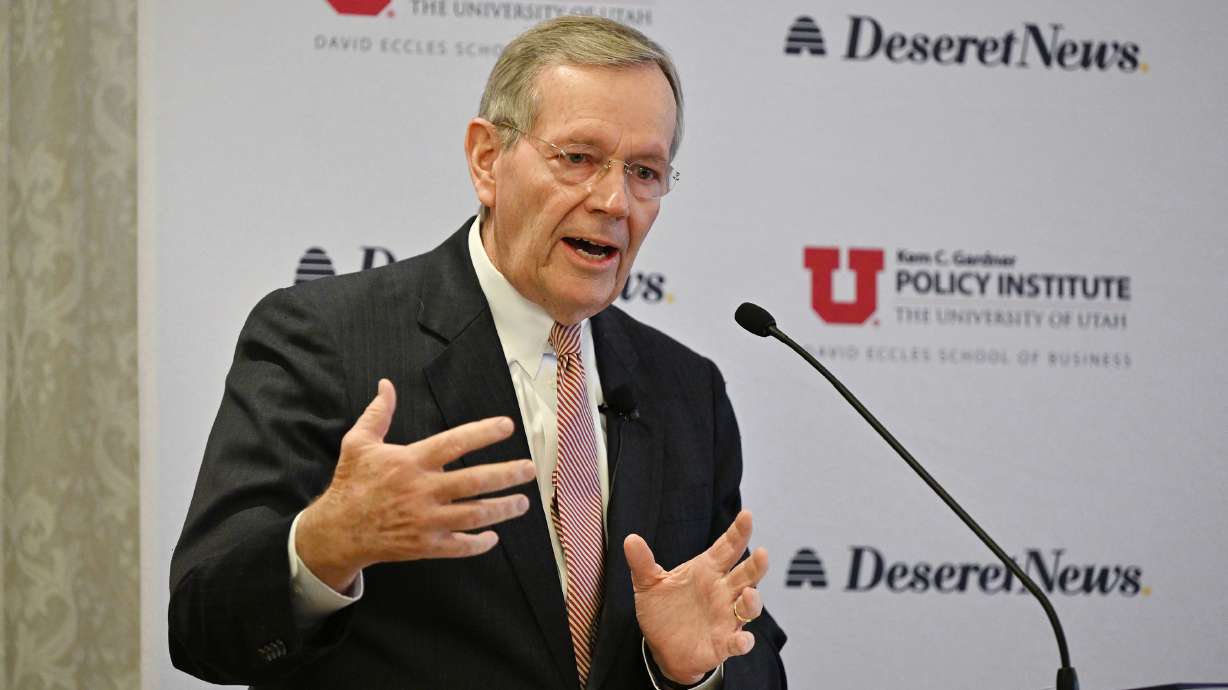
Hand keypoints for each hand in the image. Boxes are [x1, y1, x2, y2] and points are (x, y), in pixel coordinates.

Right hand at [296, 379, 536, 591]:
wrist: (337, 530)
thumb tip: (386, 385)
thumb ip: (378, 413)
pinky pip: (460, 546)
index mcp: (410, 462)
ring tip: (523, 502)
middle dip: (506, 474)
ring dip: (503, 508)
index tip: (507, 426)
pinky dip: (479, 542)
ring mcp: (426, 520)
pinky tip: (493, 536)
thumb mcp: (358, 443)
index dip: (483, 433)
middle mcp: (423, 490)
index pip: (454, 442)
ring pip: (475, 515)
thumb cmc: (352, 484)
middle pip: (474, 481)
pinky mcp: (425, 545)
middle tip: (529, 469)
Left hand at [624, 510, 768, 684]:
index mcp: (707, 571)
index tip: (747, 516)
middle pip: (746, 575)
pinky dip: (743, 641)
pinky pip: (738, 642)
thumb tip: (630, 539)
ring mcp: (725, 618)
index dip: (738, 532)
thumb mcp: (648, 584)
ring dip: (752, 602)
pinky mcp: (723, 643)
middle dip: (756, 565)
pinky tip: (743, 640)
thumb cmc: (662, 609)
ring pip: (748, 607)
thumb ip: (643, 563)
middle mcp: (722, 592)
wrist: (661, 647)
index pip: (727, 547)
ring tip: (748, 594)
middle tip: (762, 553)